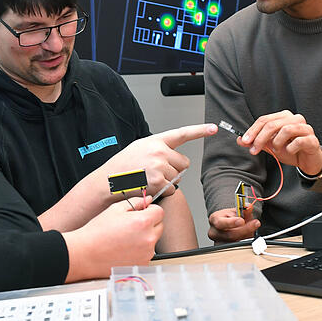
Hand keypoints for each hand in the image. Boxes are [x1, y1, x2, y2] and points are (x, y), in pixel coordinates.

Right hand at [64, 196, 164, 280]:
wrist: (86, 254)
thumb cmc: (97, 232)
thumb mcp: (115, 209)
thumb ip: (135, 202)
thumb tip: (147, 200)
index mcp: (143, 222)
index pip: (160, 211)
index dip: (151, 209)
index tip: (143, 211)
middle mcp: (148, 239)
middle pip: (160, 226)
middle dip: (150, 223)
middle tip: (132, 224)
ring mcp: (146, 253)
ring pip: (154, 240)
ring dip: (146, 237)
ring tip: (126, 238)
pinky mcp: (142, 264)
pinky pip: (147, 253)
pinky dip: (141, 250)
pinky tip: (125, 248)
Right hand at [101, 123, 217, 198]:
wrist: (107, 181)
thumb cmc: (122, 166)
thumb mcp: (139, 148)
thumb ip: (157, 148)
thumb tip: (171, 154)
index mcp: (156, 141)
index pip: (182, 133)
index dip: (200, 130)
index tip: (214, 128)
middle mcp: (159, 151)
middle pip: (184, 164)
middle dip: (175, 170)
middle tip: (156, 172)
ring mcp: (159, 166)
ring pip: (178, 178)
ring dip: (167, 182)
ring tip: (148, 179)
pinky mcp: (158, 182)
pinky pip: (171, 190)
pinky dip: (162, 192)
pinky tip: (148, 187)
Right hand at [207, 207, 259, 242]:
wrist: (225, 223)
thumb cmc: (228, 217)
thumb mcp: (235, 210)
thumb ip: (243, 209)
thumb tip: (249, 207)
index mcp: (214, 220)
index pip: (220, 223)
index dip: (231, 223)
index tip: (241, 220)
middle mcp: (215, 233)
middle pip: (230, 235)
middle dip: (245, 229)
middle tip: (255, 223)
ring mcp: (220, 242)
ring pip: (237, 241)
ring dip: (248, 234)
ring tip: (253, 226)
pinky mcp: (227, 249)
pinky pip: (239, 246)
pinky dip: (246, 239)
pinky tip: (249, 233)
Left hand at [239, 110, 321, 175]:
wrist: (308, 161)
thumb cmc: (290, 150)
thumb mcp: (270, 146)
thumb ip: (256, 142)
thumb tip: (240, 140)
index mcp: (284, 117)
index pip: (264, 120)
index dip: (253, 130)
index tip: (245, 141)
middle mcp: (295, 119)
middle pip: (272, 124)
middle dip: (260, 138)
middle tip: (254, 150)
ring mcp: (305, 128)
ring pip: (286, 130)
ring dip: (277, 143)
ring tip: (277, 150)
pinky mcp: (312, 139)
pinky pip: (298, 141)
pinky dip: (290, 149)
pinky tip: (290, 152)